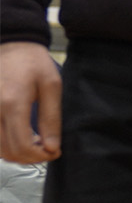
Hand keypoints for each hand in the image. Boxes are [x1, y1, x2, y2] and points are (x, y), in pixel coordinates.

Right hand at [0, 41, 60, 162]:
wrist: (12, 45)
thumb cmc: (34, 63)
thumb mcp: (51, 87)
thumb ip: (51, 119)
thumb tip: (52, 147)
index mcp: (12, 103)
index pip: (23, 145)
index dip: (40, 156)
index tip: (54, 152)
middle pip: (9, 151)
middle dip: (31, 157)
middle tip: (47, 150)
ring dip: (17, 154)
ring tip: (35, 144)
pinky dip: (5, 145)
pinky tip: (20, 138)